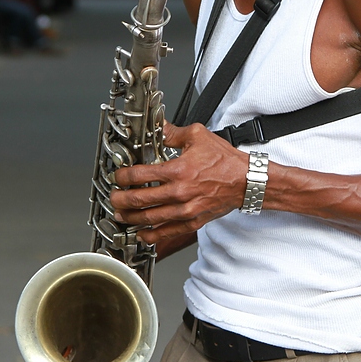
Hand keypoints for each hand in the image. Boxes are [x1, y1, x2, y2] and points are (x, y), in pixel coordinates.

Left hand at [110, 123, 249, 245]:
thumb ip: (173, 132)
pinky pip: (166, 232)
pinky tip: (141, 232)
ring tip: (121, 214)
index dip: (123, 176)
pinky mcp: (192, 222)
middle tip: (113, 197)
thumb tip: (157, 126)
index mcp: (178, 170)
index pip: (140, 175)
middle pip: (139, 200)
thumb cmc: (225, 161)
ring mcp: (185, 210)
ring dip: (130, 217)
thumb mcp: (198, 137)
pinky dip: (151, 235)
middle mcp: (179, 193)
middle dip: (120, 199)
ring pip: (149, 219)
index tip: (118, 177)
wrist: (247, 182)